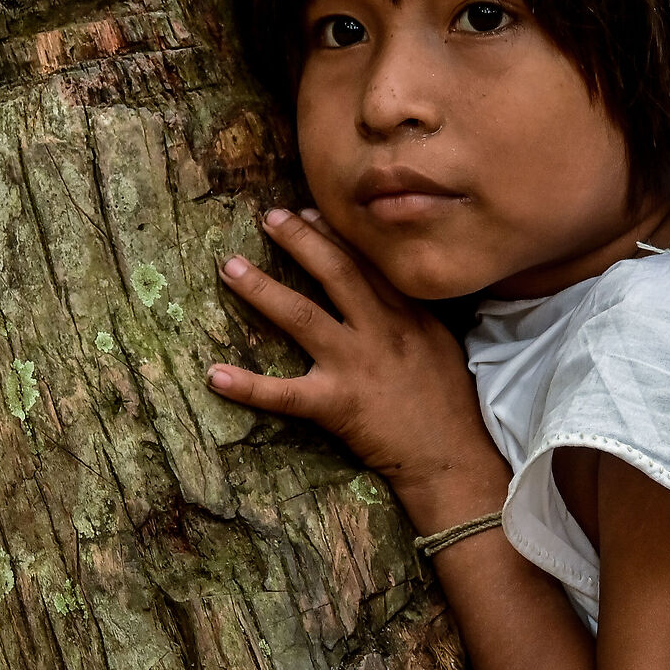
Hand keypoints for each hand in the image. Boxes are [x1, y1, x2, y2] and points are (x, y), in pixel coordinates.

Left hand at [209, 209, 506, 522]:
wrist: (453, 458)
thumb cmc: (450, 403)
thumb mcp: (441, 343)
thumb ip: (412, 312)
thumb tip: (385, 285)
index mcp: (409, 313)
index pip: (367, 261)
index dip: (335, 232)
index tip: (308, 211)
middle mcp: (381, 330)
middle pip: (335, 272)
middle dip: (299, 240)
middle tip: (269, 218)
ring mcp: (357, 364)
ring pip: (302, 317)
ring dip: (262, 289)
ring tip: (229, 267)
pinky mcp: (338, 404)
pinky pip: (285, 394)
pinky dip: (249, 386)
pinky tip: (216, 375)